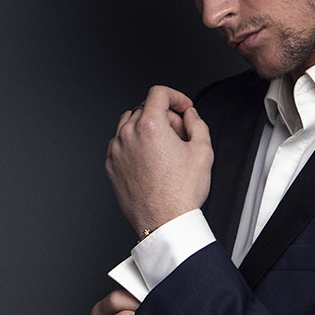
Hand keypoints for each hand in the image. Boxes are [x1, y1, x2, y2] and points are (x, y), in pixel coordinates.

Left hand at [105, 85, 212, 235]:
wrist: (164, 222)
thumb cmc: (181, 193)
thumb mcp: (203, 152)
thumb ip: (198, 124)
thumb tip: (190, 116)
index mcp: (150, 126)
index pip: (159, 93)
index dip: (175, 96)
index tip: (182, 107)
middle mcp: (128, 134)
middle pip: (145, 108)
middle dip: (165, 116)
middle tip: (180, 135)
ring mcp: (116, 150)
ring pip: (129, 124)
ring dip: (146, 128)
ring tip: (163, 148)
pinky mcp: (111, 166)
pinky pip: (120, 144)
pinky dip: (134, 144)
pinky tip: (150, 160)